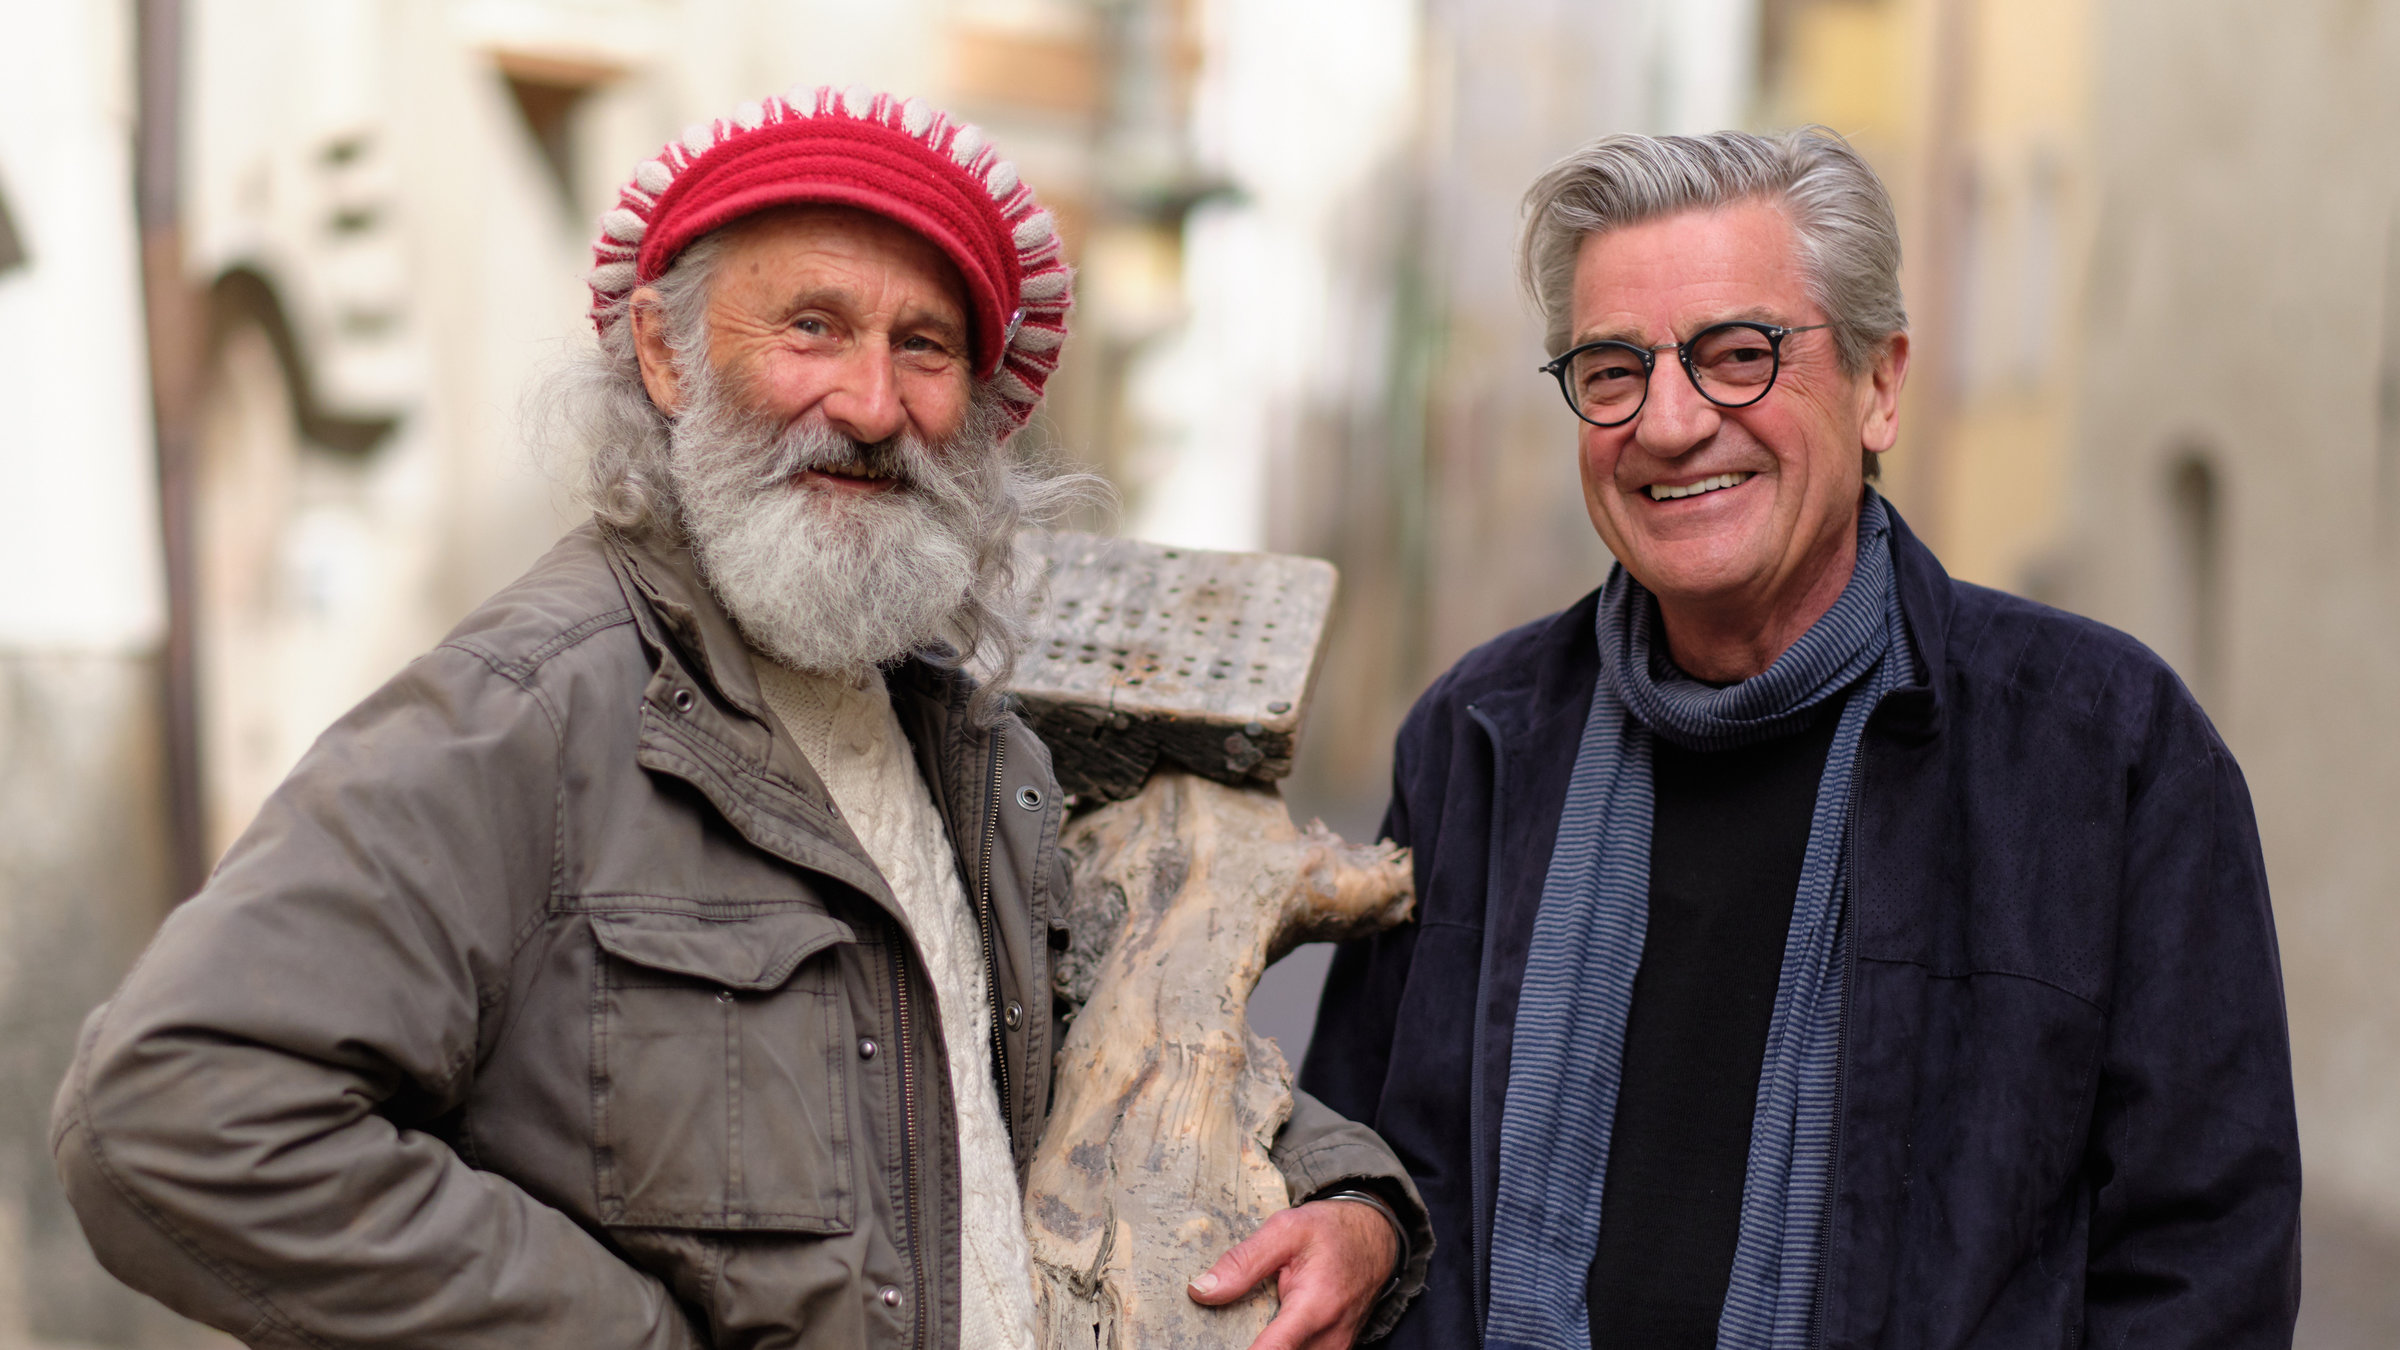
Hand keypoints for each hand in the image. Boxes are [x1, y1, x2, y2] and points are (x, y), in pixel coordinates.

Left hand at [1186, 1198, 1399, 1349]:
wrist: (1375, 1237)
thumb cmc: (1332, 1231)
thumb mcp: (1285, 1229)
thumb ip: (1243, 1261)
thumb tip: (1201, 1290)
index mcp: (1314, 1306)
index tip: (1215, 1344)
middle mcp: (1328, 1337)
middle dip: (1247, 1343)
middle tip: (1222, 1328)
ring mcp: (1334, 1349)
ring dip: (1265, 1344)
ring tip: (1248, 1322)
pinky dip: (1280, 1345)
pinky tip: (1266, 1329)